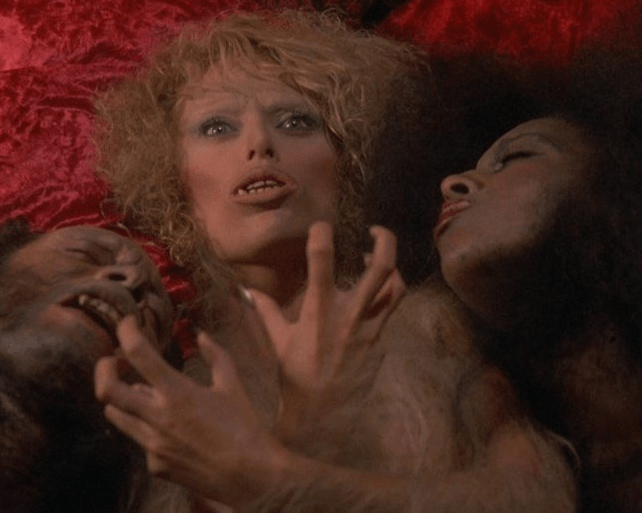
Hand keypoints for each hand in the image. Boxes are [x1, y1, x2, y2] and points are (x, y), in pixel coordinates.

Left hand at [94, 317, 284, 506]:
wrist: (250, 475)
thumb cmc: (245, 427)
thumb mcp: (233, 384)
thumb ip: (216, 355)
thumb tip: (201, 336)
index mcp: (177, 393)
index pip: (138, 353)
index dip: (127, 331)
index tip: (128, 324)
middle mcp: (158, 418)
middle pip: (106, 390)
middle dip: (102, 369)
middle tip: (111, 360)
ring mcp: (153, 445)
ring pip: (116, 415)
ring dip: (121, 398)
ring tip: (138, 391)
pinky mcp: (156, 465)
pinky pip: (140, 440)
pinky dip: (148, 428)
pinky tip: (168, 427)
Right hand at [249, 222, 405, 433]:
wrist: (320, 414)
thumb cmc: (295, 376)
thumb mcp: (277, 341)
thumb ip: (265, 311)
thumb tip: (246, 291)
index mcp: (318, 310)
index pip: (322, 260)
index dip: (322, 234)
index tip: (321, 227)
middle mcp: (349, 315)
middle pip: (381, 267)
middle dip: (385, 240)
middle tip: (375, 229)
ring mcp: (369, 328)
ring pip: (395, 287)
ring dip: (391, 266)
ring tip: (375, 257)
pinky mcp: (380, 340)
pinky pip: (392, 309)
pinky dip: (388, 292)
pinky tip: (374, 291)